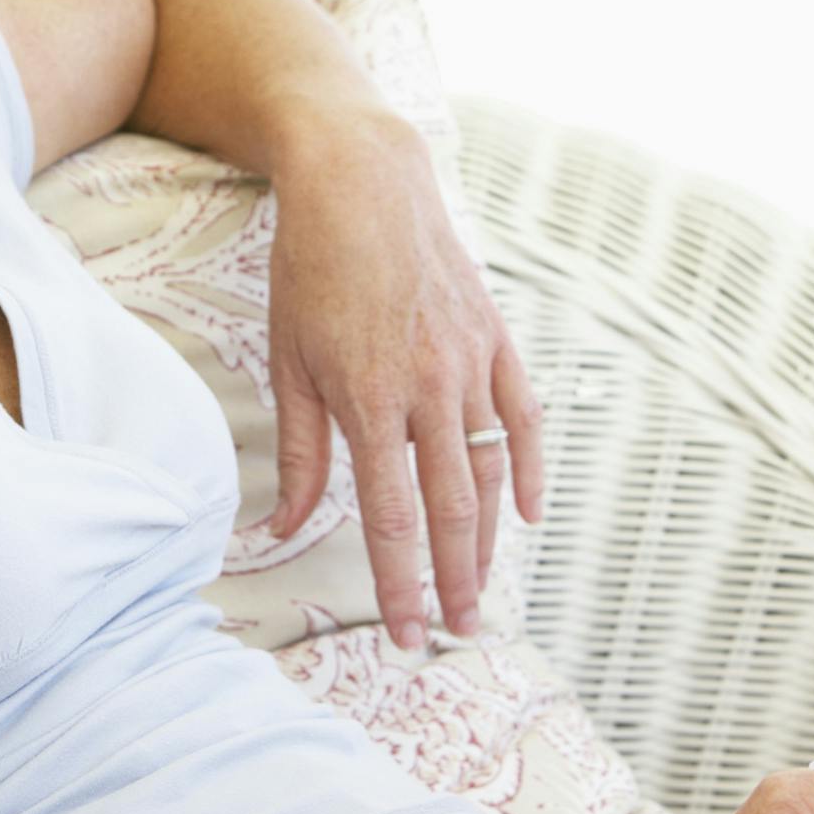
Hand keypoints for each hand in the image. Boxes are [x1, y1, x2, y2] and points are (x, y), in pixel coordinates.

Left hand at [262, 113, 546, 646]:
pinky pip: (524, 416)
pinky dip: (531, 467)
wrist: (364, 181)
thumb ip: (298, 453)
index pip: (391, 517)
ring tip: (482, 589)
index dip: (401, 583)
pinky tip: (528, 513)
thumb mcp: (289, 361)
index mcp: (370, 399)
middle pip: (450, 507)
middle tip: (458, 632)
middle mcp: (429, 387)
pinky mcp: (496, 338)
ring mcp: (471, 362)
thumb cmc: (311, 270)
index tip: (408, 633)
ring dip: (488, 539)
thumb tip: (282, 528)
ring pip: (490, 470)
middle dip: (454, 579)